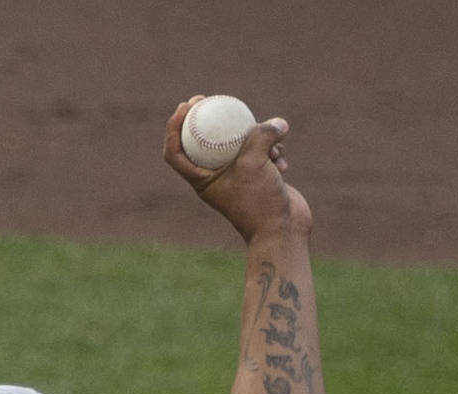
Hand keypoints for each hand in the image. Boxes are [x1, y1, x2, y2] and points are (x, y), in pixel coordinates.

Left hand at [164, 98, 312, 243]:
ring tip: (272, 142)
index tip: (187, 105)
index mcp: (202, 180)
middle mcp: (216, 177)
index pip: (175, 152)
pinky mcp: (259, 174)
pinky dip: (273, 151)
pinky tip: (283, 162)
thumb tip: (277, 123)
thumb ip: (261, 135)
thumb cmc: (260, 204)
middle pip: (204, 141)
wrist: (283, 232)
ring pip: (239, 142)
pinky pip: (262, 151)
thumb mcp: (255, 163)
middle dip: (205, 118)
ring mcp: (238, 175)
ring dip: (258, 136)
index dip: (174, 127)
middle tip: (208, 98)